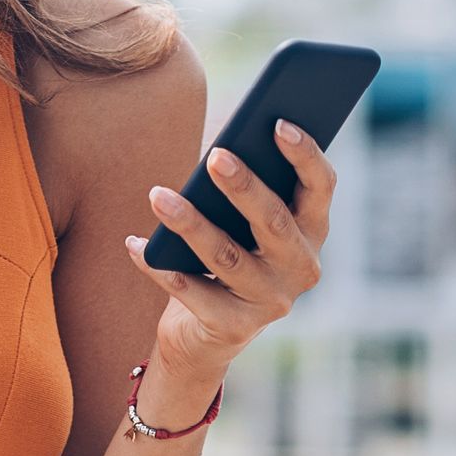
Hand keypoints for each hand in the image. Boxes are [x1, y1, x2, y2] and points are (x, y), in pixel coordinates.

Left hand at [123, 119, 332, 370]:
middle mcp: (301, 267)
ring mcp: (271, 301)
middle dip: (244, 187)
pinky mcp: (234, 327)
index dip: (305, 155)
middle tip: (214, 156)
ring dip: (190, 223)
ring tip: (157, 195)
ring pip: (228, 256)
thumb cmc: (224, 251)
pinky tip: (135, 245)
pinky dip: (159, 267)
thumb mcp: (238, 219)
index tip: (278, 123)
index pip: (320, 187)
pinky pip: (192, 292)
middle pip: (274, 221)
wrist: (206, 332)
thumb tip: (219, 150)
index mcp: (310, 230)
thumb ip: (239, 186)